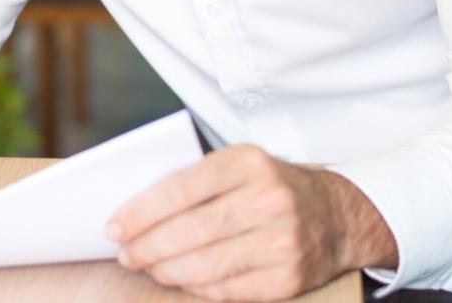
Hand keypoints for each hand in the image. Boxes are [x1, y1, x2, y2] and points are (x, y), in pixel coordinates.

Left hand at [105, 144, 396, 300]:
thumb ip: (194, 179)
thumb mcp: (239, 163)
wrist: (337, 214)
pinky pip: (228, 290)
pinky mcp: (288, 278)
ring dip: (166, 270)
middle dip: (147, 246)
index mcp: (249, 162)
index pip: (181, 188)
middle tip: (124, 252)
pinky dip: (197, 287)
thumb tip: (134, 211)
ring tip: (147, 266)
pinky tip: (181, 279)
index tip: (113, 226)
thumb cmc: (270, 185)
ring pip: (206, 266)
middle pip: (190, 231)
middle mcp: (268, 200)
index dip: (141, 212)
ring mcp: (282, 242)